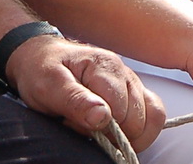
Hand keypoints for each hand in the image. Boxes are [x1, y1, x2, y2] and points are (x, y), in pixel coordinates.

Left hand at [3, 35, 165, 151]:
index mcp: (104, 66)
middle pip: (138, 118)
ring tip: (103, 132)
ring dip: (131, 135)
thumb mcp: (48, 86)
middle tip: (84, 126)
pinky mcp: (134, 92)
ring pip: (152, 117)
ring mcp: (132, 81)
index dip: (100, 127)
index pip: (120, 111)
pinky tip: (118, 131)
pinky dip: (141, 130)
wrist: (39, 57)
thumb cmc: (41, 70)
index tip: (74, 122)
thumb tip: (103, 118)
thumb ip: (75, 101)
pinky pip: (153, 114)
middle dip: (114, 133)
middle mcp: (124, 72)